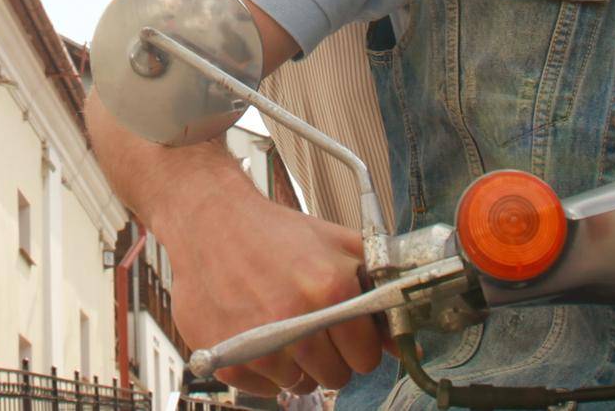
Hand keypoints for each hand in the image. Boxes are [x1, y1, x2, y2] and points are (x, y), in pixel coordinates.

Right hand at [158, 169, 384, 395]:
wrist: (212, 223)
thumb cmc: (275, 233)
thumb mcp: (336, 244)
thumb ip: (377, 285)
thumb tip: (402, 333)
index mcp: (329, 288)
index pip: (367, 355)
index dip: (361, 342)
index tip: (350, 330)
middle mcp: (295, 321)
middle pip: (337, 376)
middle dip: (331, 354)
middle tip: (314, 323)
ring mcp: (260, 346)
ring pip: (302, 386)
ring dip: (298, 363)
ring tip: (283, 323)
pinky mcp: (229, 362)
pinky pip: (266, 390)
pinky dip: (266, 369)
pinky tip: (258, 332)